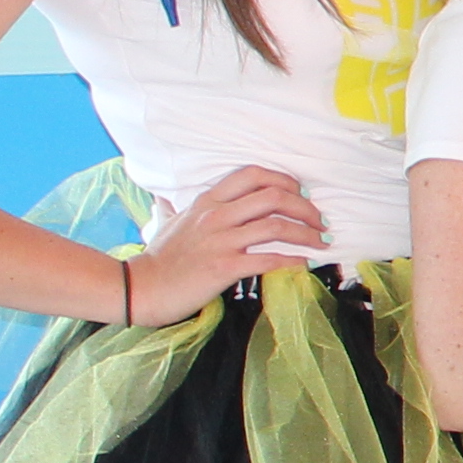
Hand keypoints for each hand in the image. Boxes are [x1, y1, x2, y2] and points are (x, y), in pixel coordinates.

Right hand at [126, 166, 328, 323]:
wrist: (141, 288)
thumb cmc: (158, 257)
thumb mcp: (168, 222)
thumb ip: (173, 206)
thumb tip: (162, 198)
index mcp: (207, 201)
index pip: (253, 174)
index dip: (284, 180)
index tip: (300, 194)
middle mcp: (216, 215)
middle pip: (274, 197)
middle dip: (306, 207)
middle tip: (320, 220)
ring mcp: (220, 241)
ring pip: (276, 226)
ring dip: (307, 233)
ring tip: (321, 241)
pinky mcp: (224, 267)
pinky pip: (269, 259)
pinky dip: (293, 260)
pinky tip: (305, 263)